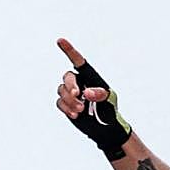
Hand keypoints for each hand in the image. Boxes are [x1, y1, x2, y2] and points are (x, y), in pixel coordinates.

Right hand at [56, 38, 132, 158]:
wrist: (106, 128)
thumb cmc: (110, 110)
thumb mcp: (110, 101)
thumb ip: (100, 94)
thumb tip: (87, 93)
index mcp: (90, 77)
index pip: (79, 62)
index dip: (69, 51)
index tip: (60, 41)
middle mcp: (79, 83)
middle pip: (67, 77)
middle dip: (70, 85)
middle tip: (78, 95)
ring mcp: (72, 94)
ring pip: (62, 91)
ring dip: (70, 100)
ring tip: (81, 110)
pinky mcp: (67, 105)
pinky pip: (60, 103)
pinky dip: (66, 108)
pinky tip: (75, 114)